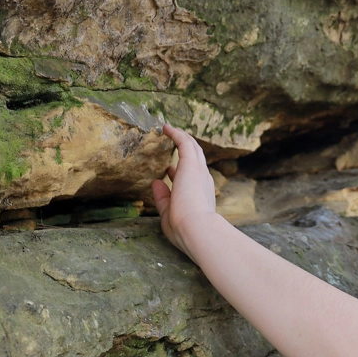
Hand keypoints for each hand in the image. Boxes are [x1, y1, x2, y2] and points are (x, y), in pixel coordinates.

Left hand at [151, 124, 217, 255]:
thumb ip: (162, 197)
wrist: (197, 229)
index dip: (179, 173)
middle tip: (176, 141)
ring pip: (193, 148)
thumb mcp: (168, 212)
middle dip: (187, 149)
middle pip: (196, 159)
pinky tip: (166, 128)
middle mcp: (202, 180)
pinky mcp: (191, 164)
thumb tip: (155, 182)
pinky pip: (185, 142)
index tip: (170, 170)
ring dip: (182, 138)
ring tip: (171, 130)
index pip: (191, 179)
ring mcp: (198, 171)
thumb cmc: (183, 228)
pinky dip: (176, 134)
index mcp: (199, 195)